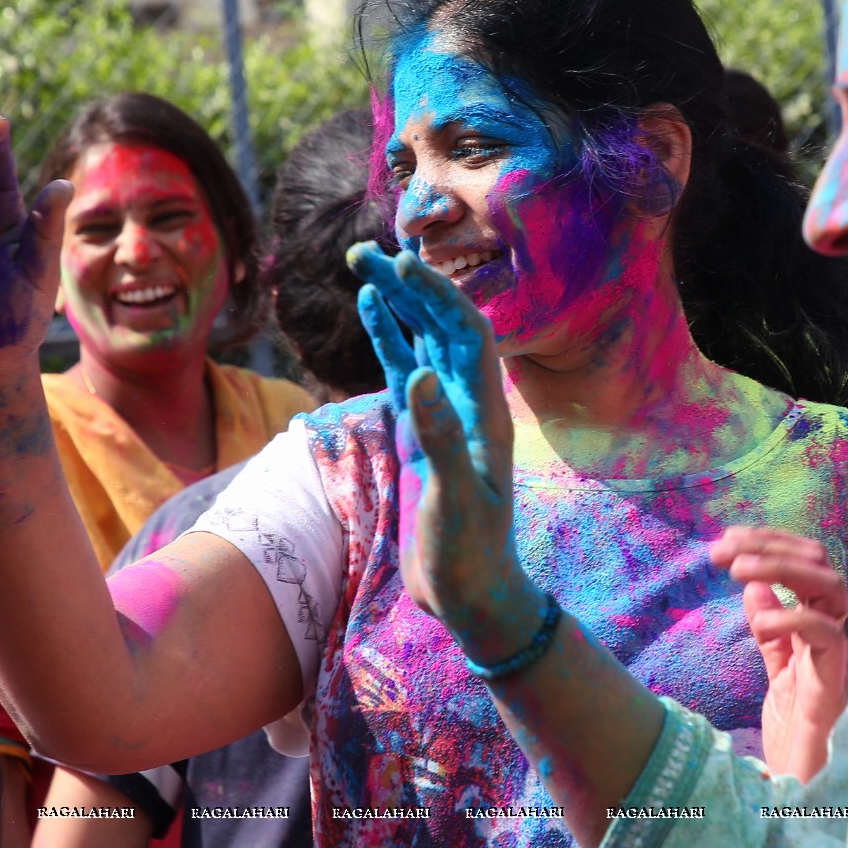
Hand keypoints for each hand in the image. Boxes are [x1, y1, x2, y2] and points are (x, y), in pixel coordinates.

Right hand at [348, 243, 542, 660]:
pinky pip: (404, 371)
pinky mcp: (420, 433)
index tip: (402, 264)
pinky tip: (373, 309)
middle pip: (441, 327)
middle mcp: (467, 405)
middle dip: (409, 286)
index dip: (437, 296)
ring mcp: (443, 416)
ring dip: (397, 303)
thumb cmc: (470, 555)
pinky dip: (388, 338)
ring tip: (363, 264)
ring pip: (421, 342)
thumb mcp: (455, 499)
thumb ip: (439, 438)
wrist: (471, 596)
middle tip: (363, 251)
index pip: (465, 335)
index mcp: (484, 414)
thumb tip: (420, 377)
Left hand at [711, 526, 847, 781]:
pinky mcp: (836, 680)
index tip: (727, 540)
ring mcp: (840, 653)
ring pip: (830, 585)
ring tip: (738, 569)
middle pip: (819, 563)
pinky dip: (791, 618)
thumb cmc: (798, 732)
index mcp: (819, 625)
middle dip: (770, 545)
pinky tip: (759, 625)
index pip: (805, 562)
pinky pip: (826, 633)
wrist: (808, 785)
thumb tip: (756, 589)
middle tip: (723, 549)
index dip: (769, 543)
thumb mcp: (778, 671)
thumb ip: (772, 632)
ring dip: (781, 567)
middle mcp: (836, 631)